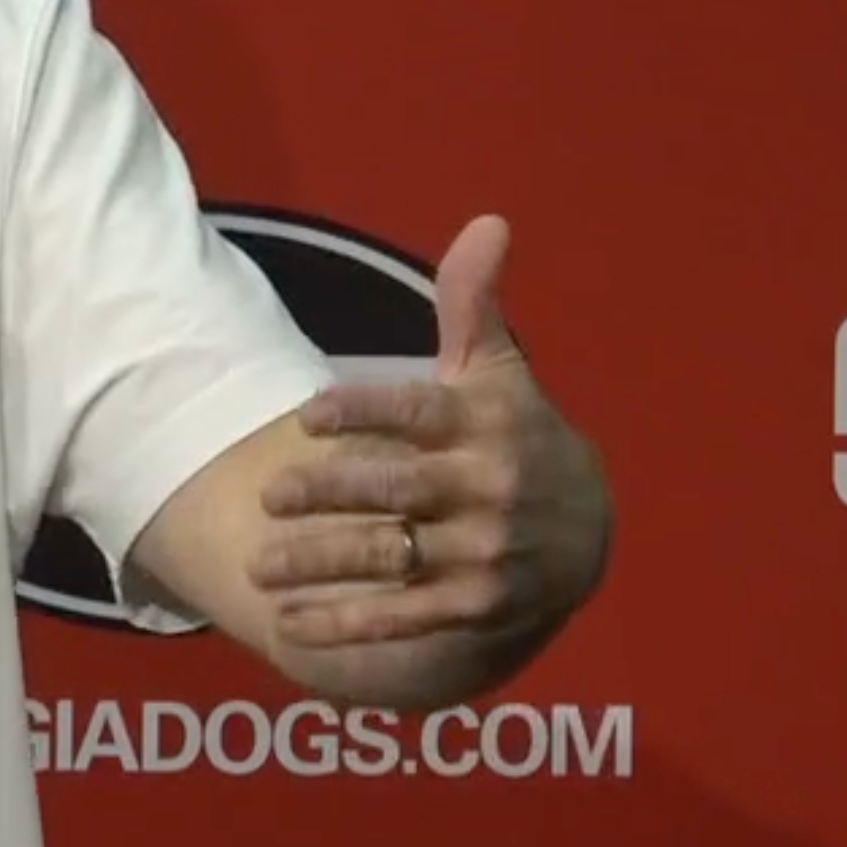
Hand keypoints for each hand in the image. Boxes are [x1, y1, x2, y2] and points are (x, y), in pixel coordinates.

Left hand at [246, 213, 610, 650]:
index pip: (418, 413)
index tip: (305, 415)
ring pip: (394, 558)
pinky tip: (290, 625)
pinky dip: (349, 624)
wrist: (588, 533)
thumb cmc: (518, 435)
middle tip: (268, 494)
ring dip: (324, 564)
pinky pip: (406, 617)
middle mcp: (487, 490)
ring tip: (258, 562)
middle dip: (331, 494)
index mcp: (485, 424)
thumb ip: (473, 303)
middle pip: (399, 490)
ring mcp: (484, 553)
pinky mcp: (477, 606)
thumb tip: (487, 222)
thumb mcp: (499, 369)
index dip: (362, 411)